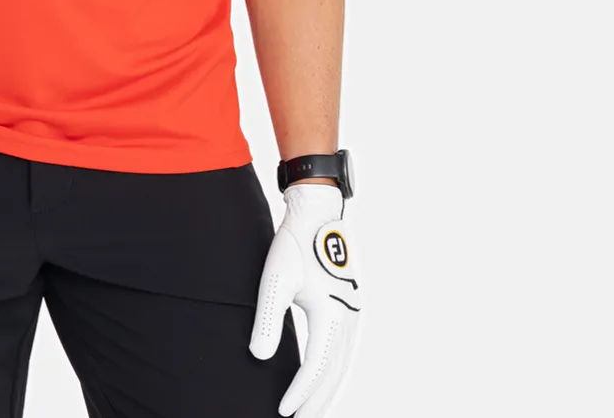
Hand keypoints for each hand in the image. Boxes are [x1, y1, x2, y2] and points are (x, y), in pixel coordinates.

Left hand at [249, 182, 361, 416]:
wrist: (317, 214)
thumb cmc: (294, 245)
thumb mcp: (275, 280)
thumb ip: (268, 319)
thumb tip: (259, 357)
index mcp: (331, 316)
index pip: (315, 368)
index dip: (299, 393)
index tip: (283, 412)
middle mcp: (349, 320)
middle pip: (334, 375)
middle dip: (317, 403)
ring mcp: (354, 314)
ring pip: (343, 366)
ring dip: (328, 392)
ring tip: (312, 412)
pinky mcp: (351, 308)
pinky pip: (345, 352)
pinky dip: (335, 373)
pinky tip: (323, 381)